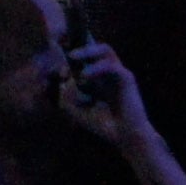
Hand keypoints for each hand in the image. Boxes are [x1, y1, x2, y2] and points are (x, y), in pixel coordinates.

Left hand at [50, 39, 167, 157]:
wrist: (125, 138)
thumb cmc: (103, 124)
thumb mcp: (76, 110)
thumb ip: (67, 94)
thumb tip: (64, 79)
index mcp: (97, 77)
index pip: (85, 57)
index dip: (71, 57)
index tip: (58, 64)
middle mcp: (108, 72)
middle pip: (95, 48)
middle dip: (79, 46)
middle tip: (65, 51)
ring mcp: (118, 73)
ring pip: (106, 50)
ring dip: (88, 51)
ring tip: (73, 56)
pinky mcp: (127, 78)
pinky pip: (111, 66)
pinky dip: (96, 68)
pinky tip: (84, 76)